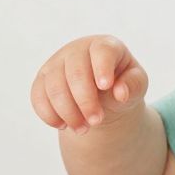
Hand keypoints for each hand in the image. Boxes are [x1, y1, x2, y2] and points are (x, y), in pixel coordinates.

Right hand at [31, 35, 147, 133]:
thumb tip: (120, 93)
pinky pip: (38, 97)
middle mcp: (77, 50)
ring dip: (68, 113)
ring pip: (54, 87)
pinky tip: (63, 125)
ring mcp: (56, 63)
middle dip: (85, 101)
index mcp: (104, 46)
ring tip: (83, 129)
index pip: (101, 51)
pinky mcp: (42, 79)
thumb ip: (134, 85)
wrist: (101, 92)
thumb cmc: (121, 83)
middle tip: (96, 121)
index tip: (105, 86)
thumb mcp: (136, 84)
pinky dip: (49, 115)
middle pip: (75, 72)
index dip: (102, 67)